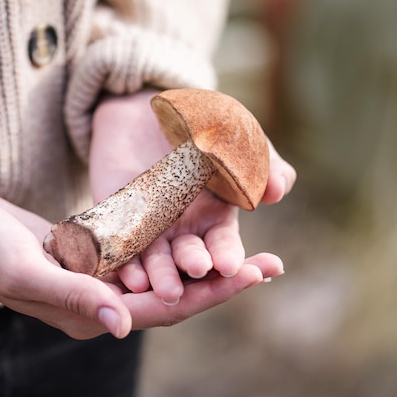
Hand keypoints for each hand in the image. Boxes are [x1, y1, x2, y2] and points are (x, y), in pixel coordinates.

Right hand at [0, 191, 281, 338]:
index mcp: (93, 316)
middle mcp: (105, 304)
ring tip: (247, 250)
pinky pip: (148, 257)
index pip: (167, 310)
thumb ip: (75, 298)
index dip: (214, 293)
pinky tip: (199, 231)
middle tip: (271, 264)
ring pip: (167, 277)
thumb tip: (123, 325)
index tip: (257, 273)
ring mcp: (103, 281)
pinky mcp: (99, 257)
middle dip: (224, 281)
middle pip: (177, 297)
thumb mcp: (28, 273)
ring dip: (205, 264)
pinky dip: (175, 246)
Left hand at [91, 90, 295, 303]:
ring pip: (154, 259)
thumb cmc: (205, 128)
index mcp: (215, 220)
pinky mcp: (118, 220)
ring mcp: (149, 228)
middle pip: (189, 256)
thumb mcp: (239, 143)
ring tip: (159, 288)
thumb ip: (264, 165)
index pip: (223, 245)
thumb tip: (278, 190)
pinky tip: (126, 274)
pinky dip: (124, 262)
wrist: (150, 108)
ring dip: (158, 275)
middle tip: (196, 270)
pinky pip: (120, 245)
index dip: (227, 256)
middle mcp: (183, 231)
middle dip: (192, 266)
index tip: (228, 265)